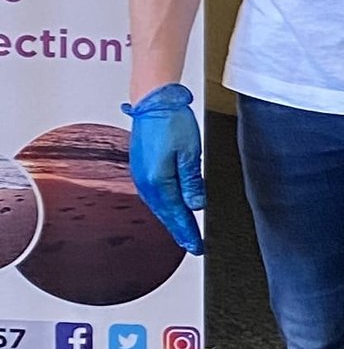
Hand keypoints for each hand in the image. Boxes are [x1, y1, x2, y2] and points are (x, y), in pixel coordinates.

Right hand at [123, 80, 205, 254]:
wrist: (154, 102)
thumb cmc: (171, 122)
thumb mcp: (190, 153)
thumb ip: (192, 182)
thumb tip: (195, 205)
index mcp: (157, 181)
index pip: (176, 214)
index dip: (187, 232)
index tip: (197, 247)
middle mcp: (145, 182)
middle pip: (166, 214)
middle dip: (180, 231)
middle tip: (193, 246)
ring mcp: (141, 175)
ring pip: (159, 206)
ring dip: (172, 220)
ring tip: (184, 232)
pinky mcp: (142, 167)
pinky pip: (155, 195)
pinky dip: (165, 206)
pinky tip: (171, 209)